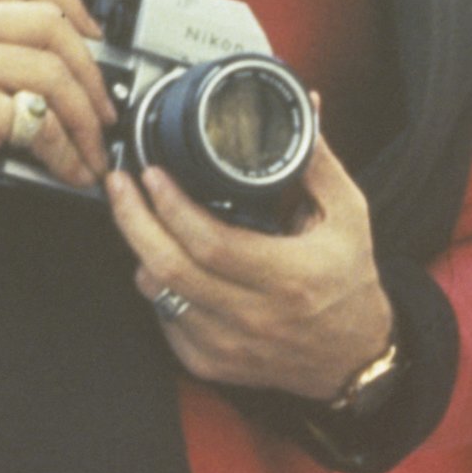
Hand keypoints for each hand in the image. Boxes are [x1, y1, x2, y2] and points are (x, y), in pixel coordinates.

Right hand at [0, 0, 111, 236]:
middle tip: (103, 109)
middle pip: (51, 24)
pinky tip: (69, 169)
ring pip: (54, 73)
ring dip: (86, 120)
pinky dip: (66, 153)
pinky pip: (41, 125)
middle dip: (92, 73)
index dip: (71, 0)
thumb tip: (62, 57)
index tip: (91, 35)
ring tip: (92, 148)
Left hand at [108, 144, 391, 398]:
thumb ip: (319, 163)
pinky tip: (164, 261)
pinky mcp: (212, 363)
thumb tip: (305, 109)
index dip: (172, 207)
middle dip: (133, 220)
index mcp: (289, 278)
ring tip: (138, 216)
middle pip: (170, 269)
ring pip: (159, 294)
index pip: (211, 244)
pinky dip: (157, 286)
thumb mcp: (348, 217)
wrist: (351, 356)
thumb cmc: (348, 283)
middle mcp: (255, 316)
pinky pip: (164, 320)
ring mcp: (229, 345)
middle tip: (120, 186)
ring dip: (141, 250)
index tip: (154, 175)